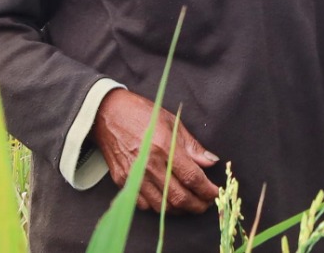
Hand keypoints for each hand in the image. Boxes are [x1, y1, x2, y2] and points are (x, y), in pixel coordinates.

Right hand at [92, 88, 219, 213]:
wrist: (107, 113)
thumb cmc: (142, 114)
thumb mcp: (172, 122)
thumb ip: (192, 146)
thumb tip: (211, 162)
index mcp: (164, 146)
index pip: (191, 177)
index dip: (207, 190)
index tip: (216, 193)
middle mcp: (148, 164)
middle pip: (178, 197)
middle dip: (197, 205)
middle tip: (206, 204)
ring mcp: (134, 175)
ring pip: (162, 205)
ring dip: (180, 209)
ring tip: (190, 204)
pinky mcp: (122, 181)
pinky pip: (143, 204)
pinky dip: (158, 207)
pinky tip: (167, 201)